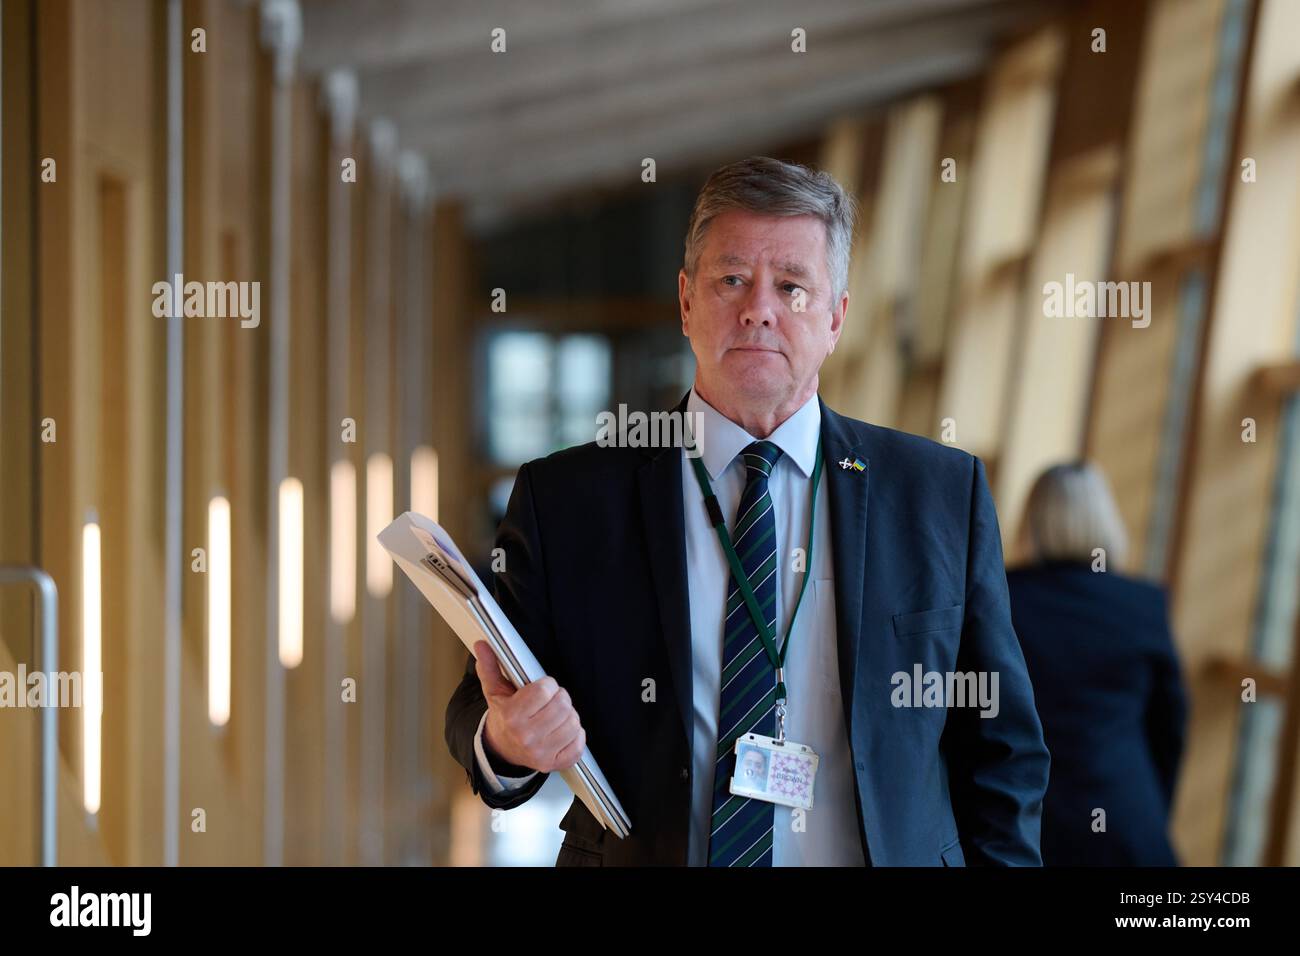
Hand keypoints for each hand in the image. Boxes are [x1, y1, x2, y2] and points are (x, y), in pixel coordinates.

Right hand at [475, 641, 585, 772]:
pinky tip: (562, 731)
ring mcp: (540, 753)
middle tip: (552, 701)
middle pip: (563, 706)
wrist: (501, 749)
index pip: (545, 690)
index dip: (548, 685)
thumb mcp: (495, 691)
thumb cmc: (504, 717)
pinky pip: (578, 746)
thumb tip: (482, 645)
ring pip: (573, 724)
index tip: (543, 688)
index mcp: (512, 716)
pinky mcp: (553, 764)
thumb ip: (490, 667)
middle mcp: (526, 737)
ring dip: (569, 716)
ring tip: (556, 715)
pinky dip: (576, 736)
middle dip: (560, 698)